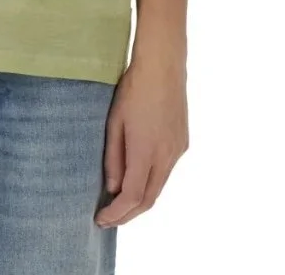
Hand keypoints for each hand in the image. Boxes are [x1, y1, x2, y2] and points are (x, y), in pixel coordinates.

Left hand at [96, 53, 188, 226]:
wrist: (163, 65)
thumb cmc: (133, 89)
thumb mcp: (114, 122)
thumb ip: (114, 158)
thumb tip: (114, 188)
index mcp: (146, 151)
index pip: (132, 196)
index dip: (117, 213)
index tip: (101, 220)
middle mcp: (166, 156)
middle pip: (149, 199)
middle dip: (129, 214)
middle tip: (109, 219)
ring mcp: (178, 150)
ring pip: (159, 186)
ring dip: (141, 199)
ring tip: (120, 203)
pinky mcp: (183, 142)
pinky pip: (166, 170)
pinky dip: (151, 181)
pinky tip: (138, 177)